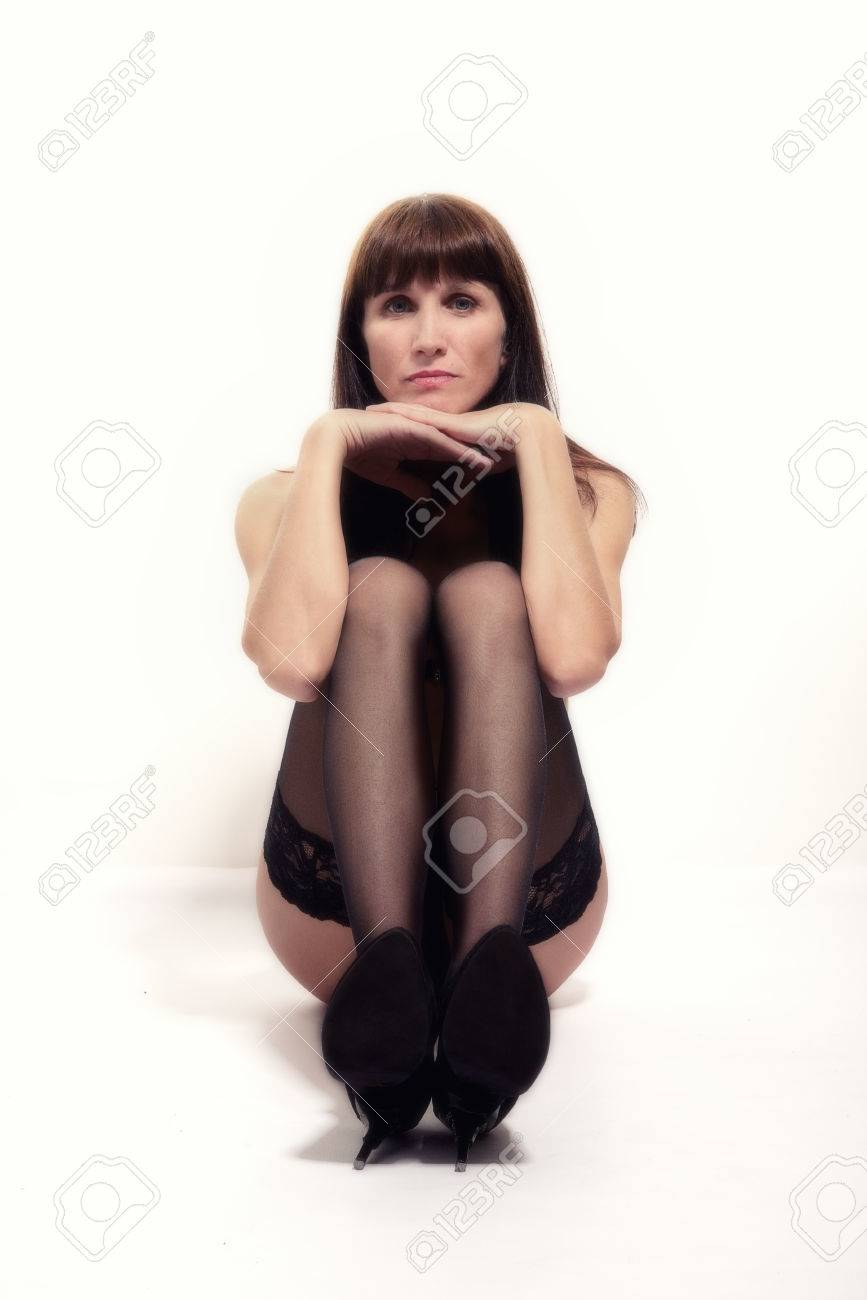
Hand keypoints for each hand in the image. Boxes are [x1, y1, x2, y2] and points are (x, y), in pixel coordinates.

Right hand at [311, 408, 491, 500]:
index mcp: (414, 443)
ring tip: (488, 464)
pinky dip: (451, 448)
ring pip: (448, 442)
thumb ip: (408, 484)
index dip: (463, 465)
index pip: (444, 455)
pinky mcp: (408, 427)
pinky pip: (434, 439)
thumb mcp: (389, 474)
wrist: (337, 438)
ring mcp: (414, 428)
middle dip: (473, 457)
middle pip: (452, 446)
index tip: (481, 476)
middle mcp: (418, 433)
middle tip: (496, 468)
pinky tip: (466, 456)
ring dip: (468, 452)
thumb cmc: (358, 453)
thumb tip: (425, 499)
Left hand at [364, 400, 555, 474]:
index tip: (384, 428)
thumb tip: (462, 485)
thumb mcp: (481, 464)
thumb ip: (469, 471)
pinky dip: (406, 415)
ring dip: (392, 412)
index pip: (422, 429)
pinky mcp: (451, 423)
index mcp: (451, 433)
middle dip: (390, 415)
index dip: (403, 427)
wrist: (522, 435)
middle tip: (367, 412)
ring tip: (370, 409)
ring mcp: (448, 421)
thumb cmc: (507, 449)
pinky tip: (389, 413)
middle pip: (413, 417)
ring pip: (414, 413)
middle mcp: (447, 424)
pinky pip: (424, 418)